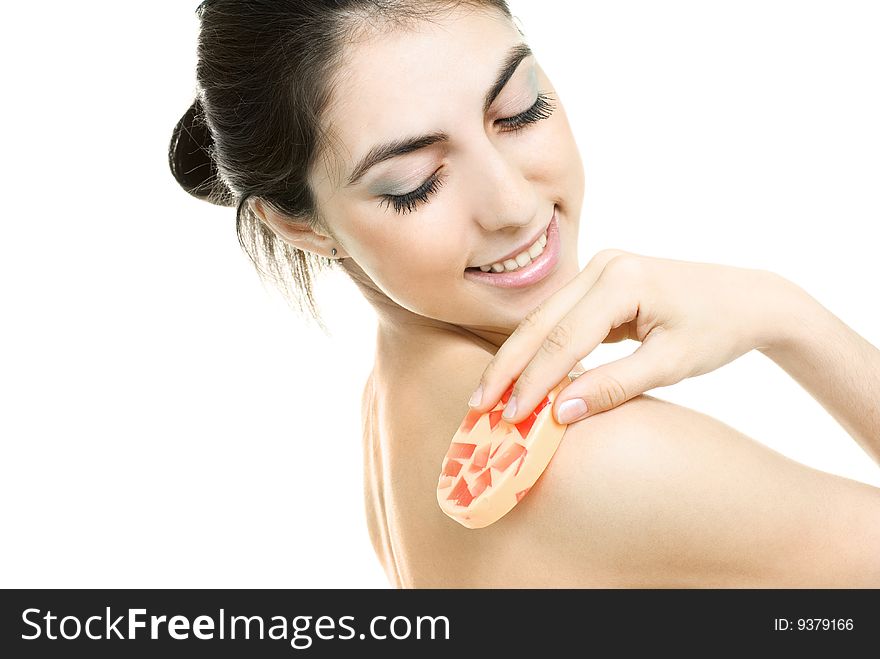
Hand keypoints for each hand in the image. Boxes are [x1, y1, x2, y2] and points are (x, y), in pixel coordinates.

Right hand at [468, 249, 801, 424]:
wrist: (748, 299)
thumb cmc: (717, 330)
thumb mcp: (670, 364)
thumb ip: (614, 386)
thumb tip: (559, 413)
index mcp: (623, 280)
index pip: (565, 338)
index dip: (534, 381)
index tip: (510, 418)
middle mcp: (604, 265)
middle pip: (541, 323)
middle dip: (508, 367)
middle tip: (477, 407)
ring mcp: (599, 269)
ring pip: (544, 320)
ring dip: (518, 359)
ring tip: (489, 396)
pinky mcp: (599, 283)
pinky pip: (560, 318)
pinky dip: (540, 349)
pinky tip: (521, 377)